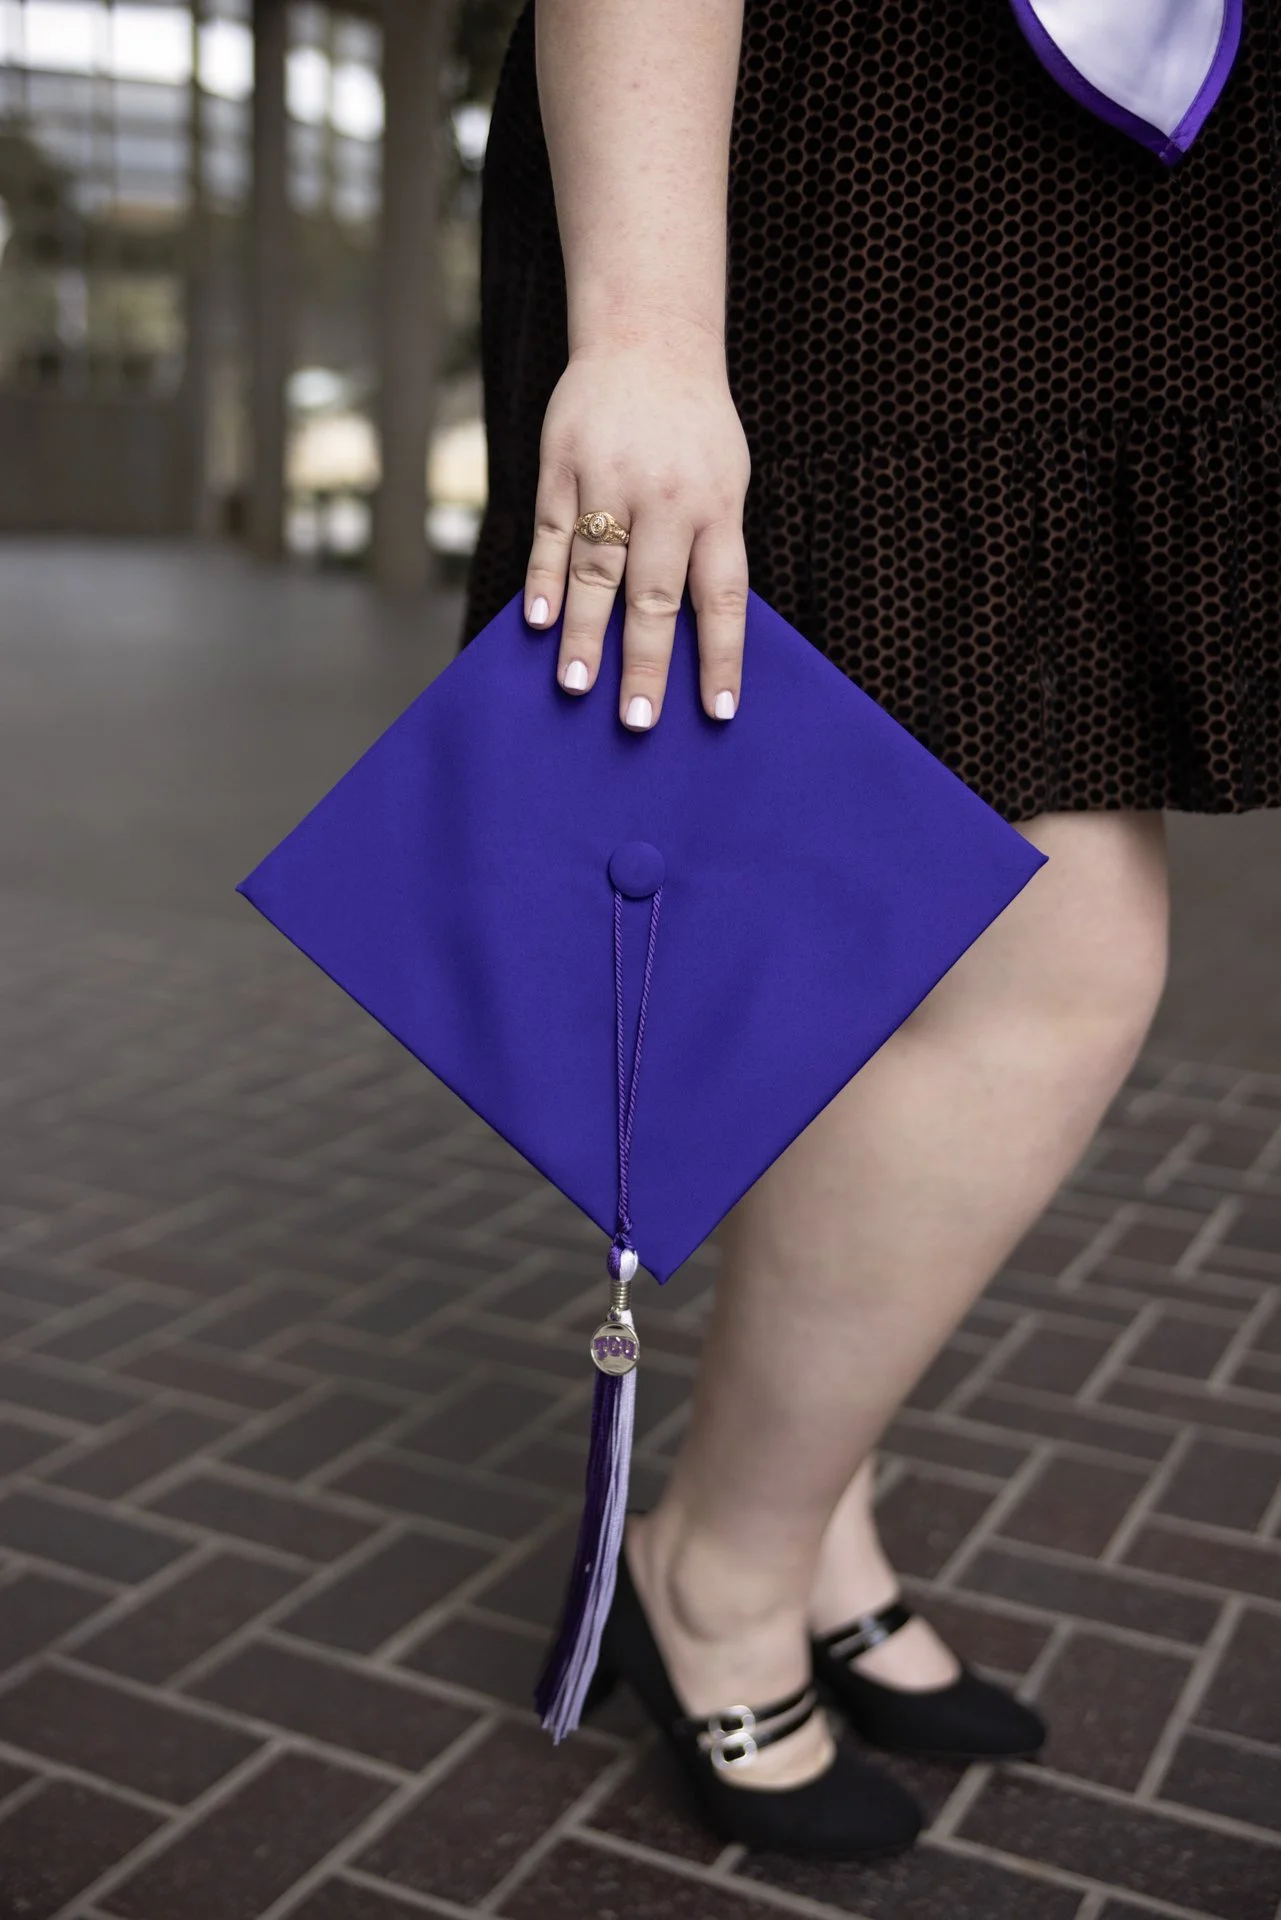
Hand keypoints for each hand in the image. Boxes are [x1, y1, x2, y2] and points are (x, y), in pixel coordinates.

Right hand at [523, 334, 750, 728]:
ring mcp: (611, 480)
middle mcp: (667, 497)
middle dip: (647, 661)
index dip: (721, 656)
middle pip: (656, 594)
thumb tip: (692, 636)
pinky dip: (545, 577)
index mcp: (718, 507)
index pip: (723, 596)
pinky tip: (539, 620)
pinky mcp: (564, 464)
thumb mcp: (725, 480)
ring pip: (598, 570)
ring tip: (576, 685)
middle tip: (638, 719)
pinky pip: (552, 531)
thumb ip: (708, 549)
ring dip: (587, 633)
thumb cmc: (694, 428)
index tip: (717, 712)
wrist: (648, 337)